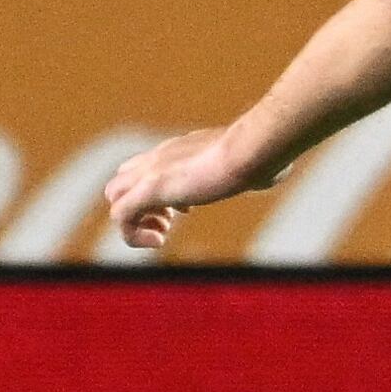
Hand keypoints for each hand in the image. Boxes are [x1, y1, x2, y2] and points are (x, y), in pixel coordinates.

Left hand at [101, 125, 260, 251]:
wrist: (252, 150)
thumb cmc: (263, 155)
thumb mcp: (256, 162)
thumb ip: (256, 168)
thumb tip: (276, 173)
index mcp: (183, 150)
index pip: (150, 166)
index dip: (163, 193)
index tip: (188, 208)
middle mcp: (160, 156)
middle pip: (123, 178)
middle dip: (142, 205)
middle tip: (172, 220)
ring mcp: (151, 172)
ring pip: (114, 196)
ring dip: (136, 220)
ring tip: (163, 233)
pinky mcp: (150, 190)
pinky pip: (121, 217)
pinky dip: (133, 235)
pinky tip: (160, 241)